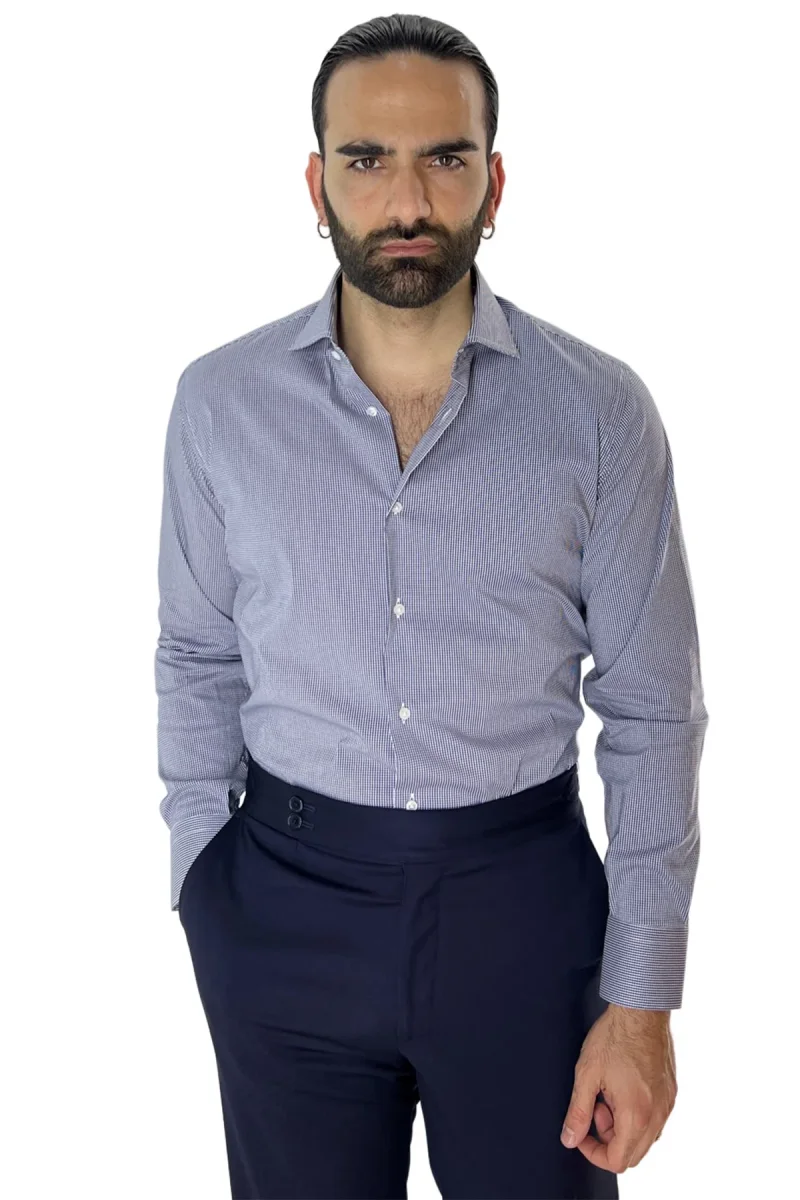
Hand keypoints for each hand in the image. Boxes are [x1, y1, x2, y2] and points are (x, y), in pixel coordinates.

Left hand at [559, 1002, 676, 1173]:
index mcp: (636, 1115)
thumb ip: (578, 1111)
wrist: (641, 1010)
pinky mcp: (671, 1091)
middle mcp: (658, 1115)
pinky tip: (622, 1088)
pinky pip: (655, 1119)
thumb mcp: (587, 1074)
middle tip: (595, 1108)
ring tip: (607, 1094)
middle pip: (633, 1154)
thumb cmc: (615, 1037)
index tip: (582, 1133)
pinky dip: (636, 1114)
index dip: (594, 1153)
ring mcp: (668, 1104)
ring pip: (645, 1137)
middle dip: (608, 1139)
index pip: (618, 1161)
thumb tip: (570, 1138)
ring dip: (622, 1126)